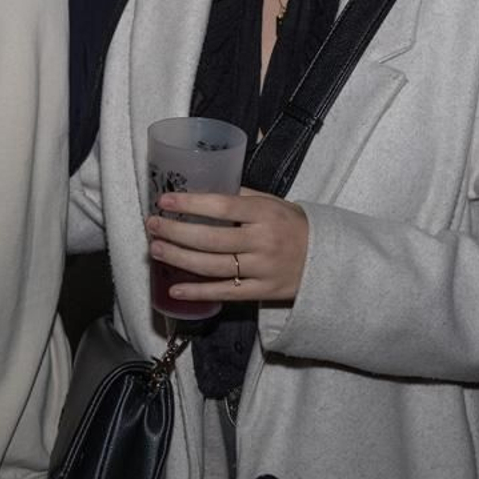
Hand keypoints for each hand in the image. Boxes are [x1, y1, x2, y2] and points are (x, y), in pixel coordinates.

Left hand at [146, 187, 308, 303]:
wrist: (326, 260)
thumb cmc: (292, 225)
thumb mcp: (272, 202)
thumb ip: (240, 195)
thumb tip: (203, 185)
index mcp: (264, 213)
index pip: (221, 206)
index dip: (190, 203)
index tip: (165, 200)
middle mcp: (262, 242)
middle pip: (211, 239)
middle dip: (176, 232)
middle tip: (152, 225)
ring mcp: (261, 269)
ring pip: (212, 266)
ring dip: (179, 258)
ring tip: (156, 249)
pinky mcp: (260, 292)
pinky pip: (223, 293)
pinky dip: (197, 292)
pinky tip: (173, 288)